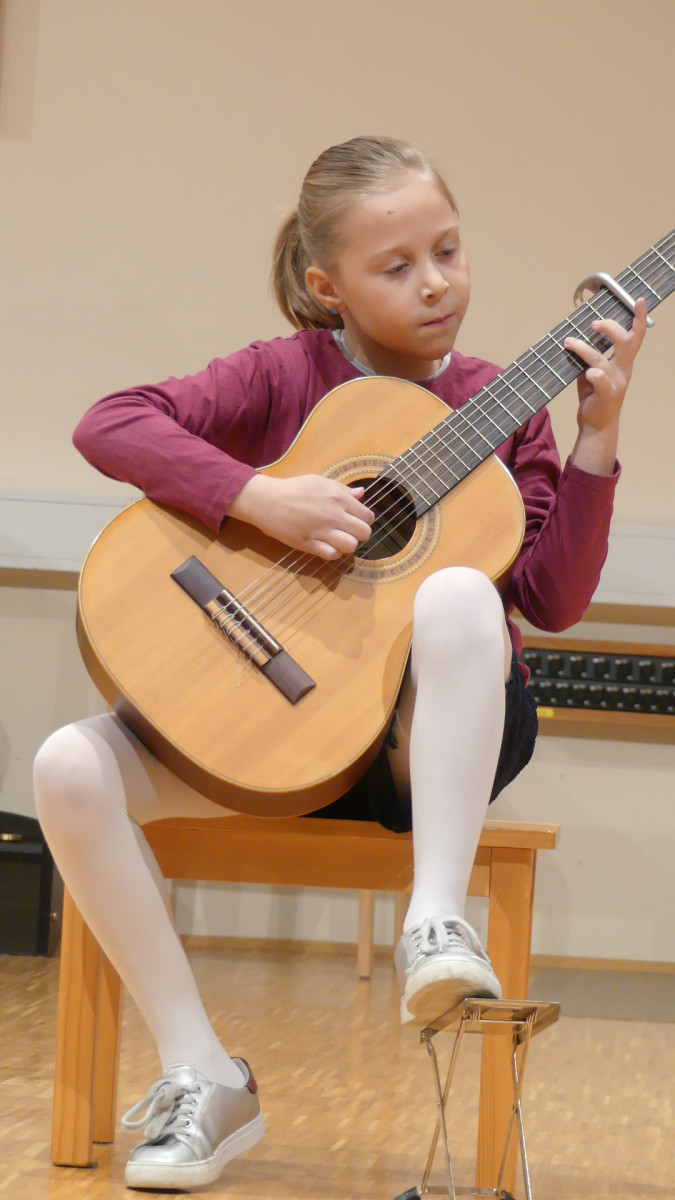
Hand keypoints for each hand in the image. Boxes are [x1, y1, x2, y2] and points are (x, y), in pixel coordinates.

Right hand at [228, 473, 373, 559]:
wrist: (268, 501)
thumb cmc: (295, 489)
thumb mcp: (320, 481)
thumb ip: (342, 489)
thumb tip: (361, 493)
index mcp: (337, 497)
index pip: (367, 515)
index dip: (365, 519)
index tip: (357, 519)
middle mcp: (332, 515)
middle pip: (364, 533)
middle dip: (360, 533)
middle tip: (350, 531)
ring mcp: (321, 531)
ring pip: (351, 546)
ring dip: (348, 544)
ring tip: (339, 539)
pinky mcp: (309, 544)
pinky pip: (332, 555)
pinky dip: (334, 552)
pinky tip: (328, 545)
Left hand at [566, 297, 647, 474]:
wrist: (596, 426)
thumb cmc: (594, 397)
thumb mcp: (593, 373)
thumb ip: (589, 356)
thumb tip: (576, 337)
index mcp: (623, 363)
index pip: (636, 336)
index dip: (638, 318)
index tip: (638, 299)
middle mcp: (623, 371)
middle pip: (626, 342)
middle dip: (611, 328)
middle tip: (594, 324)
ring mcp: (615, 383)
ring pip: (601, 359)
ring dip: (584, 348)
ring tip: (569, 342)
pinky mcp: (605, 395)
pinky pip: (600, 381)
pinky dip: (594, 374)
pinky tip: (587, 373)